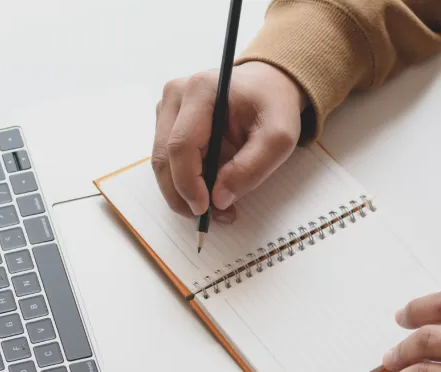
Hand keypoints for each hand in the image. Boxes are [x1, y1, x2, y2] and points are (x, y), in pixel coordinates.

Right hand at [153, 61, 305, 222]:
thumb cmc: (273, 106)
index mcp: (201, 90)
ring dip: (182, 192)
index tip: (205, 209)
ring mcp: (167, 106)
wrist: (267, 85)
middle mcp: (175, 94)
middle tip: (209, 217)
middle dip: (182, 195)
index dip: (188, 183)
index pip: (181, 145)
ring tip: (215, 207)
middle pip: (164, 157)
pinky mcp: (167, 120)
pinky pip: (167, 160)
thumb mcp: (278, 138)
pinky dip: (183, 181)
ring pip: (162, 162)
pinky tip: (207, 189)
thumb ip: (251, 168)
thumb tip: (219, 200)